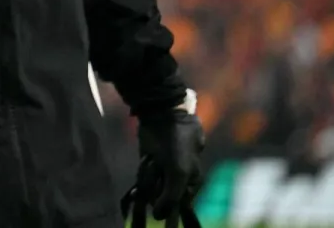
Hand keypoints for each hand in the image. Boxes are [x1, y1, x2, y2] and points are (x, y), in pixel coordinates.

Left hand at [123, 90, 204, 227]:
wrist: (162, 116)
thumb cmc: (177, 145)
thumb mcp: (179, 173)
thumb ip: (171, 197)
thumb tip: (159, 216)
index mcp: (192, 182)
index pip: (180, 205)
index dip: (170, 205)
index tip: (163, 203)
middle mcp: (178, 179)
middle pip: (164, 198)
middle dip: (157, 191)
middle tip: (158, 172)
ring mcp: (163, 172)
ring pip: (152, 189)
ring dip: (149, 181)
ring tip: (152, 163)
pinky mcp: (148, 164)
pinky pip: (143, 179)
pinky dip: (141, 176)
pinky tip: (146, 163)